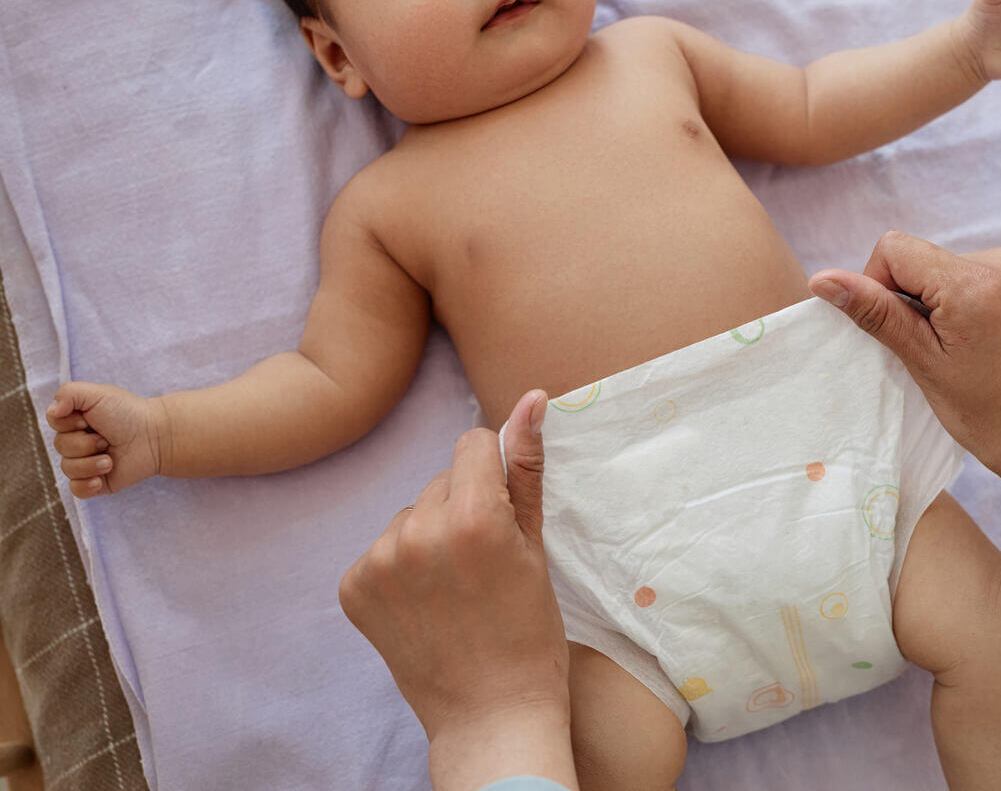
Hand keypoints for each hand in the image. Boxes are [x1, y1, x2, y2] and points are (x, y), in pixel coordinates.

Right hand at [46, 381, 166, 497]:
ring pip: (67, 469)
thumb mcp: (97, 394)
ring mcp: (87, 462)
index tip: (87, 420)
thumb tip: (52, 411)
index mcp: (76, 420)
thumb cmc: (128, 413)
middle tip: (106, 439)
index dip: (68, 423)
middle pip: (60, 446)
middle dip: (84, 443)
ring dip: (90, 463)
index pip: (53, 422)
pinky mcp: (97, 482)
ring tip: (110, 459)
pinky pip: (77, 490)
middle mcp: (78, 441)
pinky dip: (86, 485)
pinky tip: (100, 479)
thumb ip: (68, 394)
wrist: (156, 437)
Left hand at [338, 389, 575, 787]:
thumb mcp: (536, 546)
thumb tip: (531, 398)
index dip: (493, 472)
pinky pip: (380, 550)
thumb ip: (526, 468)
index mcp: (471, 517)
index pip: (472, 444)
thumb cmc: (529, 632)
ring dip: (428, 537)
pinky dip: (399, 569)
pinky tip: (423, 604)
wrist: (491, 713)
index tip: (502, 513)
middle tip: (482, 563)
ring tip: (453, 588)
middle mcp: (416, 532)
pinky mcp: (353, 588)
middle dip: (461, 507)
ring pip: (410, 515)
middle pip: (440, 481)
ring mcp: (378, 562)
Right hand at [809, 231, 1000, 495]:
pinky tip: (974, 338)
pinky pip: (968, 273)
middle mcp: (1000, 260)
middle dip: (908, 298)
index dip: (877, 287)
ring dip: (933, 301)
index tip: (899, 333)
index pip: (893, 250)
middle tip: (930, 348)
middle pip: (916, 257)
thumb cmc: (988, 411)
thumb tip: (822, 280)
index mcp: (973, 282)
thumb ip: (874, 313)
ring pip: (940, 266)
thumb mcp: (923, 362)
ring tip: (957, 347)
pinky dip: (957, 300)